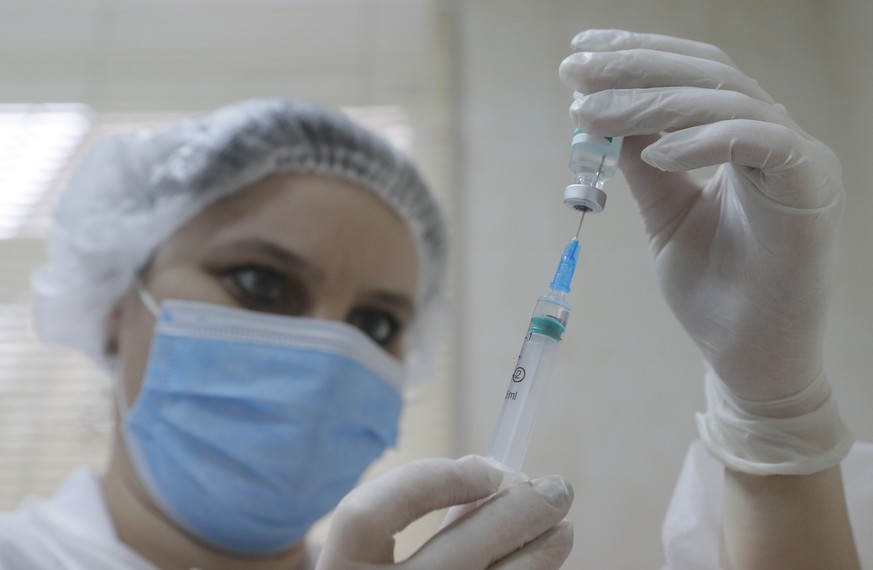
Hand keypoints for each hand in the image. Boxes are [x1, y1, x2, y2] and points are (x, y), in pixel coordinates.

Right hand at [315, 456, 572, 569]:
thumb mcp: (376, 557)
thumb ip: (421, 517)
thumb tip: (498, 479)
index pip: (368, 514)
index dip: (432, 482)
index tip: (488, 469)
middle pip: (458, 554)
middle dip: (519, 512)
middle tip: (557, 489)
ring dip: (541, 554)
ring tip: (562, 529)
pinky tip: (539, 566)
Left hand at [559, 29, 842, 408]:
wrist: (747, 354)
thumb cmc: (711, 287)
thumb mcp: (664, 212)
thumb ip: (641, 163)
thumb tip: (600, 114)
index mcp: (744, 136)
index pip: (693, 74)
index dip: (639, 53)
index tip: (580, 52)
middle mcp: (774, 136)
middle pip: (706, 74)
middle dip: (634, 66)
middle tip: (575, 68)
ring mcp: (797, 158)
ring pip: (724, 100)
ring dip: (649, 101)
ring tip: (591, 113)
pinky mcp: (809, 188)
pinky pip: (756, 142)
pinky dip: (701, 141)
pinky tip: (652, 154)